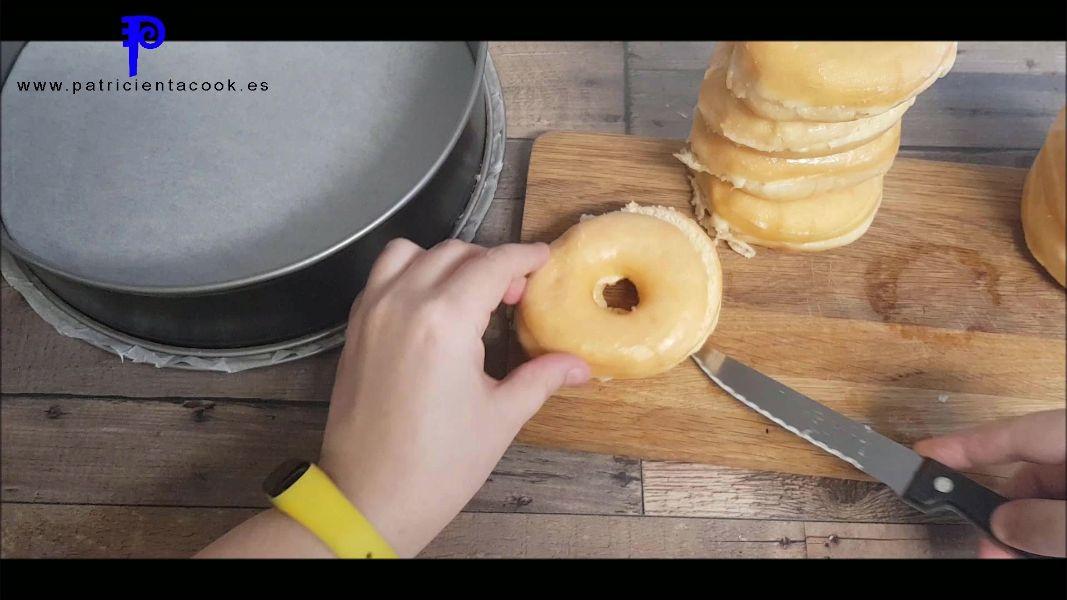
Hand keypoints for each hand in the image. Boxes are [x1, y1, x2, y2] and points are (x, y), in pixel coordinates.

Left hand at [317, 238, 589, 556]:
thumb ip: (541, 378)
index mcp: (444, 321)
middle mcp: (404, 303)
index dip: (524, 257)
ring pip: (413, 252)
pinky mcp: (355, 328)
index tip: (543, 260)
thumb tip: (579, 365)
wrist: (368, 499)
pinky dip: (410, 272)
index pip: (492, 264)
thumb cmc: (437, 465)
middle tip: (515, 294)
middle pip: (456, 252)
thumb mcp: (500, 418)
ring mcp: (372, 312)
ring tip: (469, 293)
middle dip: (491, 263)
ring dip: (447, 261)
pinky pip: (382, 276)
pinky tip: (432, 305)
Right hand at [914, 409, 1065, 557]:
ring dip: (1023, 528)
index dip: (964, 443)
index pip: (1012, 433)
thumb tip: (1002, 523)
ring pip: (1045, 497)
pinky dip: (1046, 532)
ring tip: (1007, 556)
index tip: (924, 454)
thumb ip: (1043, 521)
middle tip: (984, 543)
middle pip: (1029, 472)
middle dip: (999, 509)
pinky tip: (1039, 553)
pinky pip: (1061, 511)